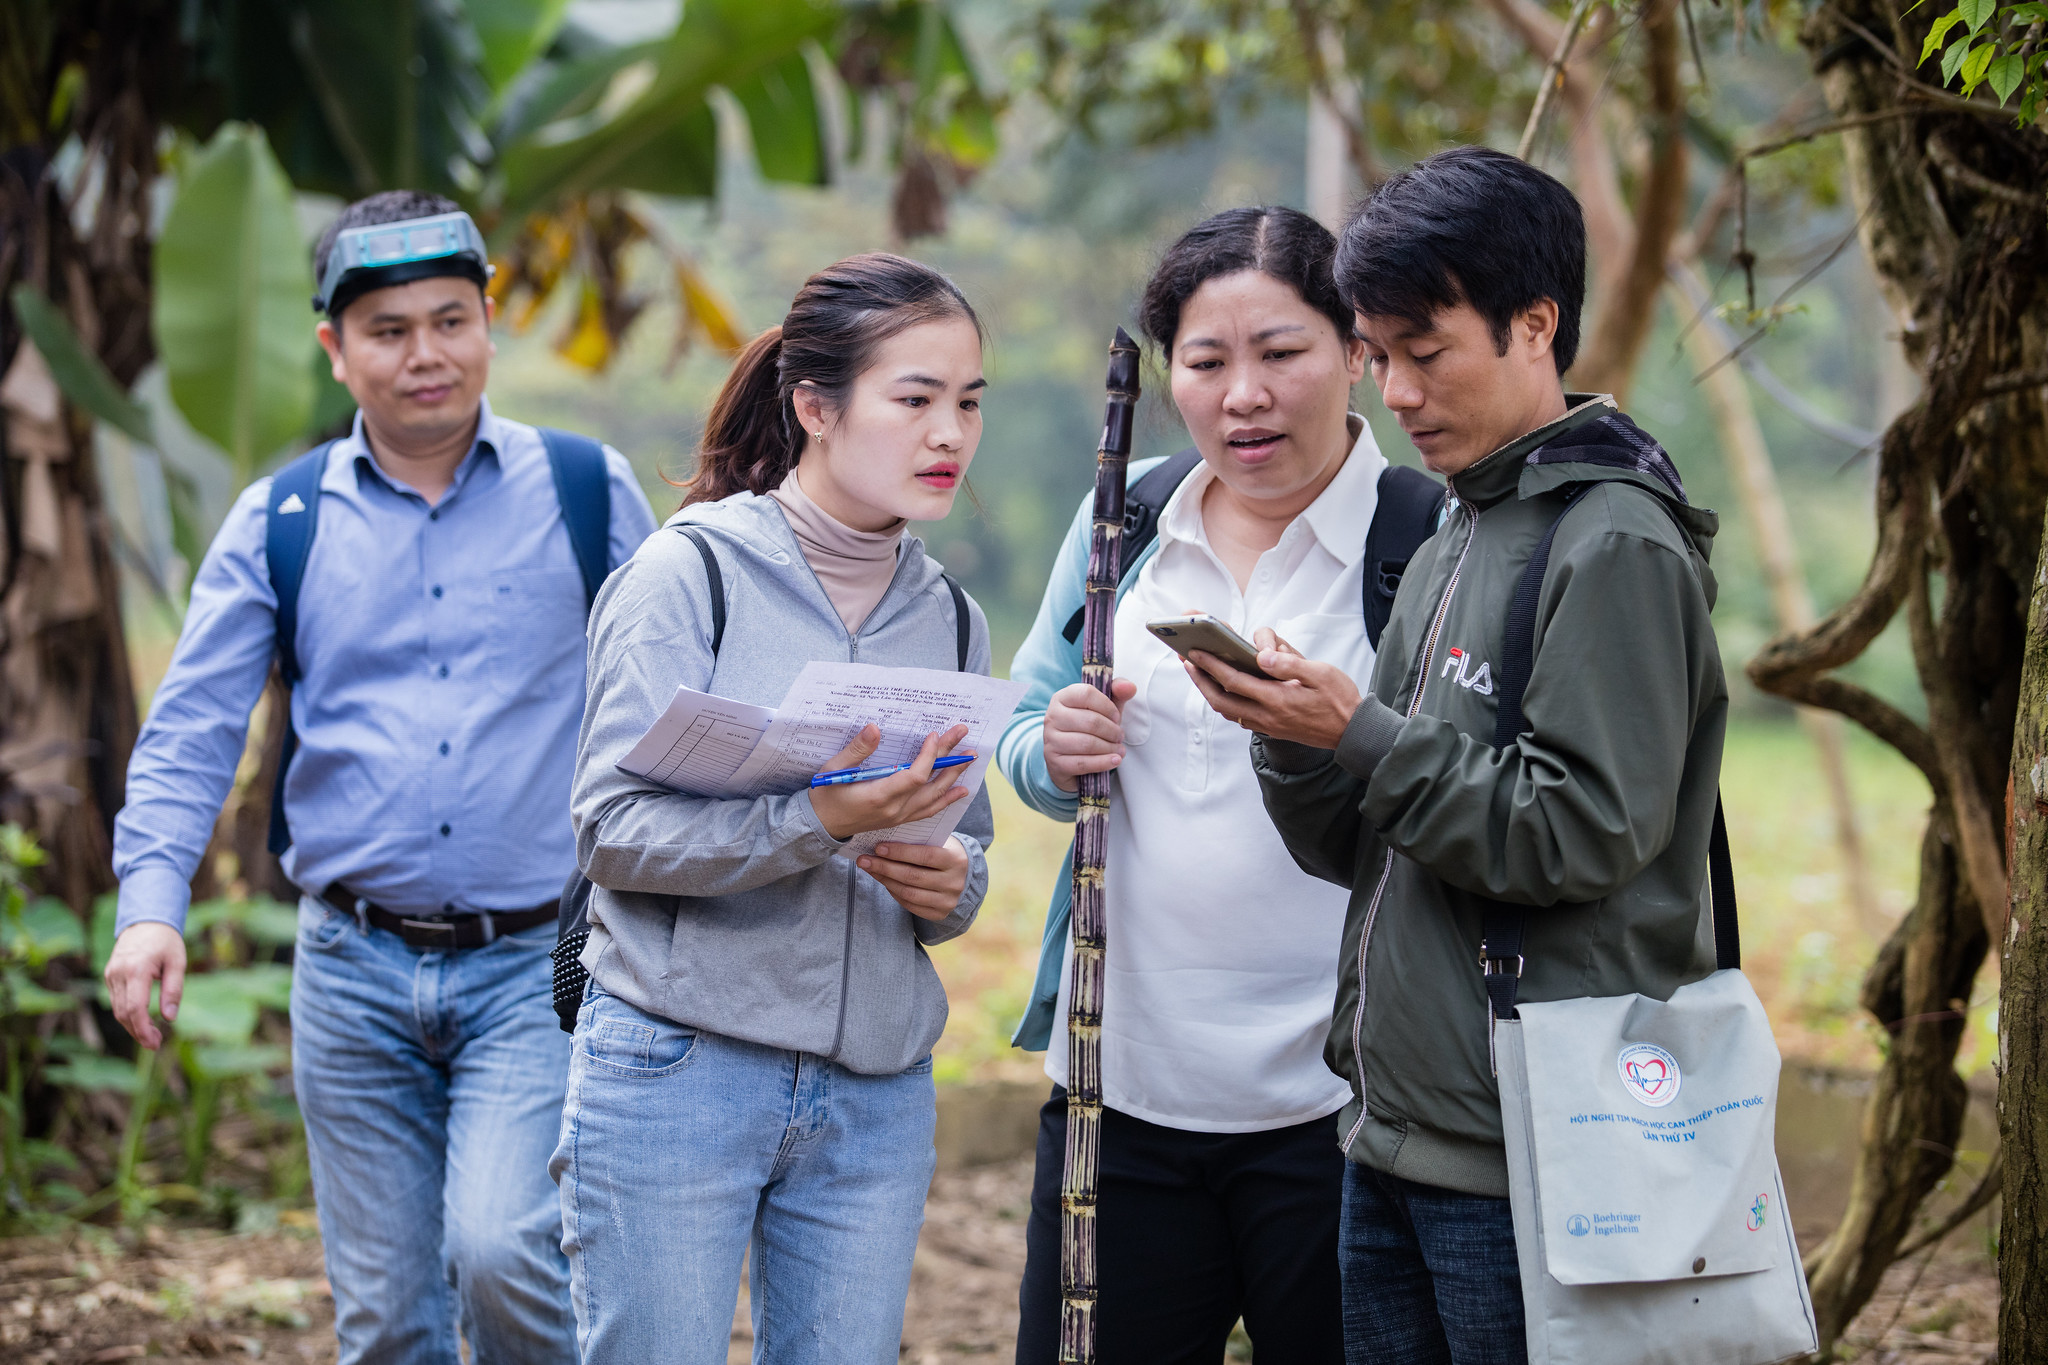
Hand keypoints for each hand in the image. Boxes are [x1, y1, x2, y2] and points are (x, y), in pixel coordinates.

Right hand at [104, 922, 186, 1050]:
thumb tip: (169, 1018)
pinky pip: (116, 1000)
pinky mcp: (109, 975)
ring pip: (117, 1009)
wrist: (146, 921)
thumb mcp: (178, 963)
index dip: (143, 1030)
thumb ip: (174, 990)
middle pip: (123, 1013)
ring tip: (152, 1036)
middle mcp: (119, 973)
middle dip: (138, 1032)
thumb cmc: (166, 941)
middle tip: (156, 1044)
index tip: (155, 1043)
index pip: (135, 1008)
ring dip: (132, 1026)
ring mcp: (111, 974)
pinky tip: (142, 1021)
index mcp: (136, 969)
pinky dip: (127, 1014)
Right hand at [810, 723, 971, 840]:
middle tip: (965, 738)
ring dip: (953, 777)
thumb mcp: (834, 769)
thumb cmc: (825, 796)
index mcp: (879, 796)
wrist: (821, 826)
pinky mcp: (899, 819)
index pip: (914, 776)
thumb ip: (856, 750)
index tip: (934, 735)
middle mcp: (894, 809)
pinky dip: (946, 799)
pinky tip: (959, 790)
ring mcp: (899, 817)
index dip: (929, 756)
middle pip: (931, 784)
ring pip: (934, 798)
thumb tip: (875, 728)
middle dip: (950, 760)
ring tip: (969, 760)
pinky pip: (928, 810)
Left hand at [859, 836, 970, 920]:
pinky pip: (910, 905)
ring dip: (885, 881)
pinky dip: (894, 893)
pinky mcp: (939, 914)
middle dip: (885, 867)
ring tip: (870, 870)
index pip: (925, 856)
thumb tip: (882, 842)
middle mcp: (954, 883)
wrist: (963, 875)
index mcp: (955, 860)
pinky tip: (884, 881)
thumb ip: (917, 841)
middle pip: (913, 876)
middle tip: (864, 860)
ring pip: (909, 893)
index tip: (878, 847)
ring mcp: (947, 901)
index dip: (900, 852)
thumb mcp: (938, 842)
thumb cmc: (943, 852)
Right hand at [1043, 678, 1137, 792]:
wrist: (1067, 756)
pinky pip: (1083, 763)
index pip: (1086, 694)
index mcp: (1062, 697)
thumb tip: (1129, 687)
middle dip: (1112, 731)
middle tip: (1120, 736)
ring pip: (1087, 743)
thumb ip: (1117, 693)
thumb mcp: (1103, 708)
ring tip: (1119, 749)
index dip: (1107, 706)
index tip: (1116, 716)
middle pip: (1090, 721)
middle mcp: (1052, 716)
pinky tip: (1114, 760)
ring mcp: (1051, 740)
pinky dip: (1103, 763)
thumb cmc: (1087, 727)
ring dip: (1109, 748)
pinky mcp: (1055, 761)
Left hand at [1183, 628, 1363, 748]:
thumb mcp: (1321, 673)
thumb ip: (1290, 664)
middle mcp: (1267, 715)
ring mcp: (1268, 724)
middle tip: (1186, 661)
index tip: (1194, 652)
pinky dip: (1226, 702)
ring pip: (1228, 710)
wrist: (1352, 732)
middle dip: (1200, 679)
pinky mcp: (1271, 728)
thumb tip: (1262, 655)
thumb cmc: (1340, 699)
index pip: (1234, 680)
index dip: (1211, 665)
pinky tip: (1223, 689)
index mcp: (1278, 699)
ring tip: (1198, 673)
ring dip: (1210, 691)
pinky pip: (1239, 716)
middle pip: (1221, 699)